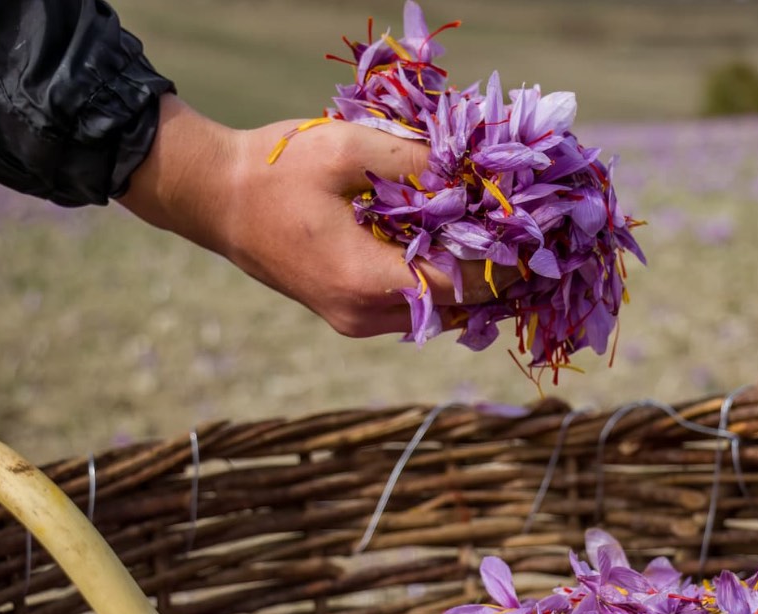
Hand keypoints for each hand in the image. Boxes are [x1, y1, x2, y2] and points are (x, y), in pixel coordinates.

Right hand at [119, 94, 503, 336]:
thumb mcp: (346, 149)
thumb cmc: (274, 170)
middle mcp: (364, 315)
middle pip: (457, 307)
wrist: (214, 198)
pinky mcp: (349, 312)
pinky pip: (415, 306)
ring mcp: (355, 320)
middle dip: (498, 273)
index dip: (508, 263)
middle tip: (535, 237)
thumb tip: (473, 175)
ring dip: (473, 281)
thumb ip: (414, 163)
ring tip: (507, 241)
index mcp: (365, 281)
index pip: (463, 287)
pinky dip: (443, 282)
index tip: (542, 236)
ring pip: (438, 311)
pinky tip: (461, 249)